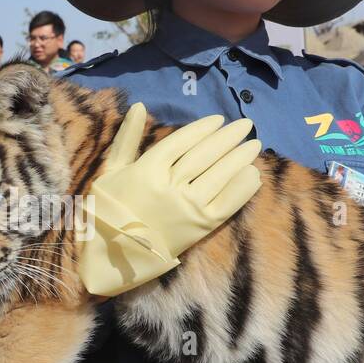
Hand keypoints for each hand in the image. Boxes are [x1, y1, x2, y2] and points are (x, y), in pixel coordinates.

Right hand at [76, 103, 262, 297]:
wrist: (113, 255)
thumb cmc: (109, 210)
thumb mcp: (111, 170)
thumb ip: (127, 138)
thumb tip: (139, 106)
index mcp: (147, 170)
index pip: (182, 141)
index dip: (203, 128)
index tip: (219, 120)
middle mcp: (170, 186)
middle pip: (205, 155)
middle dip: (228, 138)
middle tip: (246, 125)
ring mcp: (187, 208)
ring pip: (220, 176)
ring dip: (240, 158)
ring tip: (254, 145)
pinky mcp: (200, 228)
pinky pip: (227, 204)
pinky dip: (242, 188)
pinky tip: (253, 175)